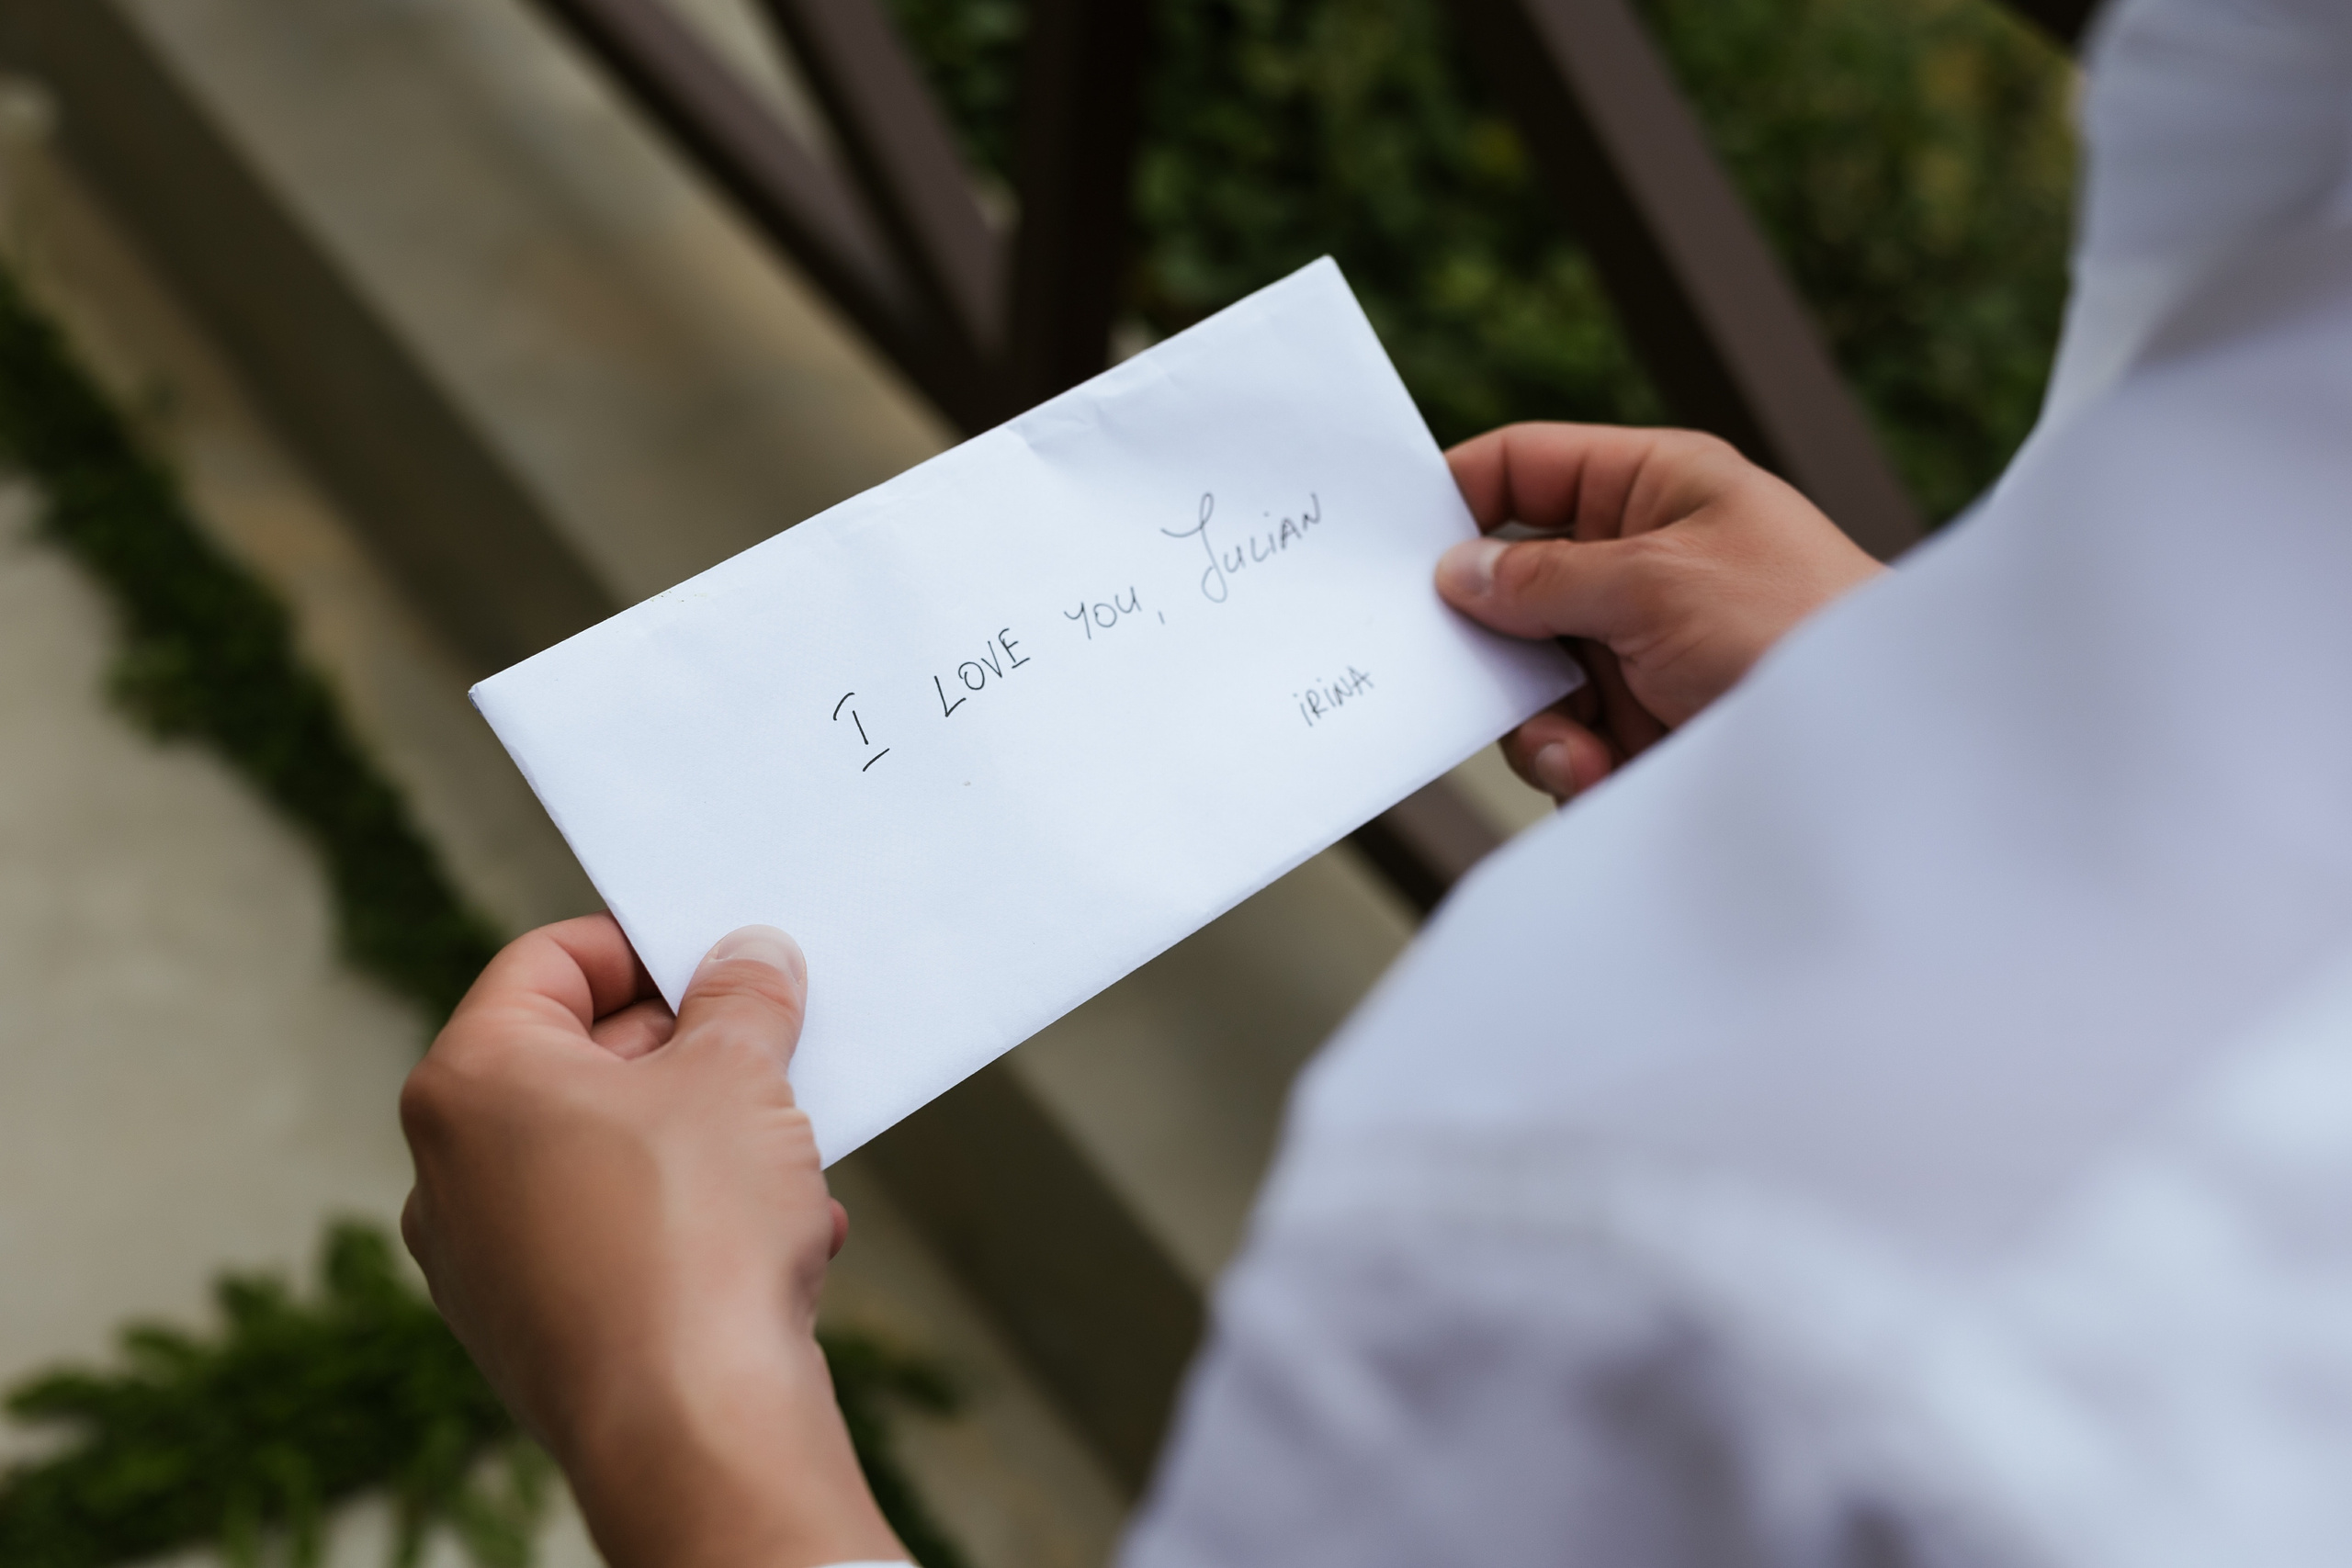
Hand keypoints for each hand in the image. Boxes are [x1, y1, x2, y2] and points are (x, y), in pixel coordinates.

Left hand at [399, 915, 898, 1567]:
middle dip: (686, 1049)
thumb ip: (742, 999)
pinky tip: (778, 1241)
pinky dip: (687, 1222)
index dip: (645, 947)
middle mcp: (448, 1169)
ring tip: (787, 1153)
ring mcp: (481, 1261)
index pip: (550, 961)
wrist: (692, 1428)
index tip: (720, 961)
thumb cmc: (695, 1236)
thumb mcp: (739, 1075)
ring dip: (699, 1138)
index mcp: (469, 1081)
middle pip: (575, 1059)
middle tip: (770, 1046)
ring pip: (603, 1156)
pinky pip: (612, 1240)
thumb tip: (748, 960)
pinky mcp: (530, 1332)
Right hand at [1437, 423, 1882, 801]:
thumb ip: (1543, 575)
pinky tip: (1603, 773)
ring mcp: (1639, 650)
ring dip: (1535, 717)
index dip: (1455, 493)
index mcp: (1655, 490)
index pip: (1526, 469)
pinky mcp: (1641, 728)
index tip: (1386, 538)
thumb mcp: (1656, 581)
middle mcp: (1641, 564)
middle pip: (1510, 584)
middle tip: (1445, 661)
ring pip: (1525, 676)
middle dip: (1485, 634)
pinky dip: (1567, 761)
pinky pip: (1560, 739)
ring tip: (1579, 745)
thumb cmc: (1796, 630)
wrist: (1886, 752)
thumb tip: (1455, 572)